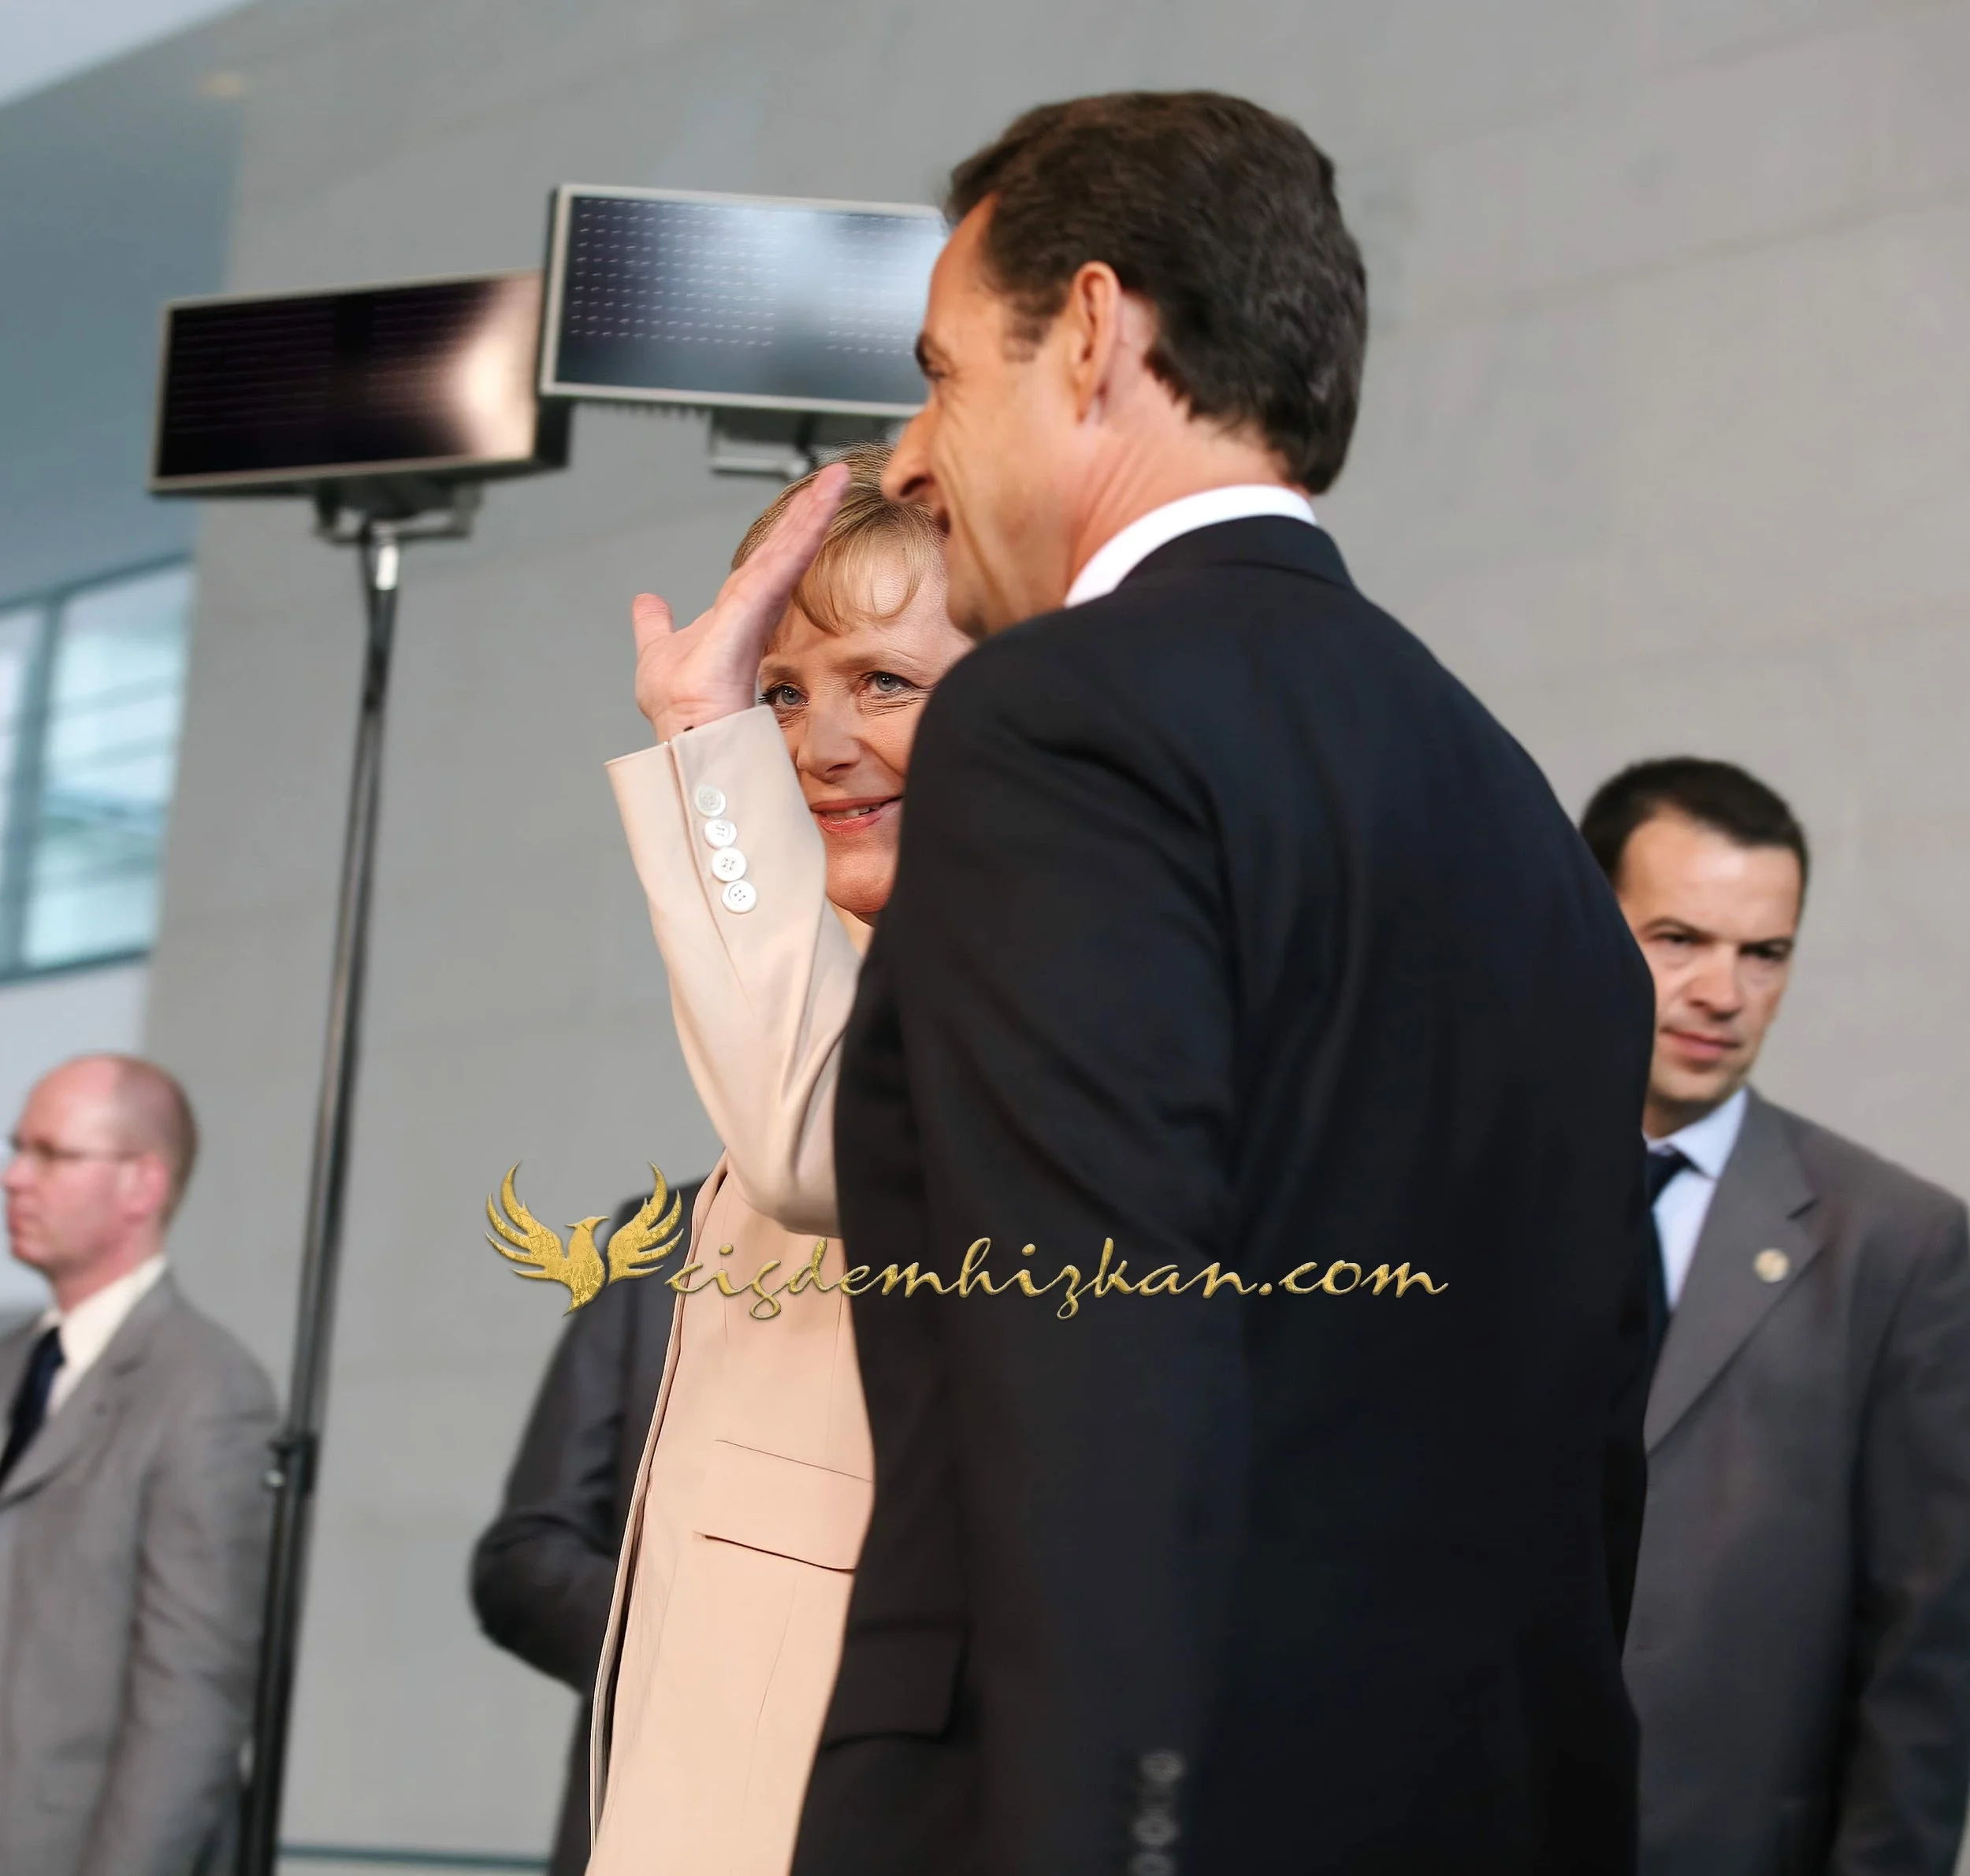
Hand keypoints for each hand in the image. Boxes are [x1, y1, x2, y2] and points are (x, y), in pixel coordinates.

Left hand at [631, 462, 849, 741]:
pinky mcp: (754, 609)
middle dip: (808, 512)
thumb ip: (655, 625)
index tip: (807, 502)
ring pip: (787, 549)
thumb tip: (647, 601)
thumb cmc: (680, 709)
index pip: (763, 562)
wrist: (684, 734)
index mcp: (735, 614)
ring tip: (836, 478)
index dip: (786, 532)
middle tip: (834, 476)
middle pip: (782, 549)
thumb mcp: (657, 650)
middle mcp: (751, 610)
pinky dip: (802, 532)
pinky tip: (819, 505)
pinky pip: (781, 562)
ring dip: (812, 512)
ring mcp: (756, 609)